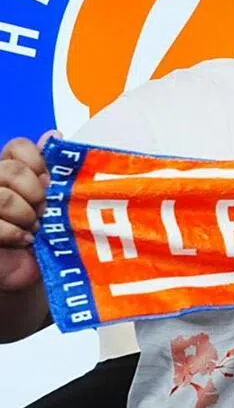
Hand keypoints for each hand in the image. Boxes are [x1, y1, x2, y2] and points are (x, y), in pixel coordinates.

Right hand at [0, 137, 49, 293]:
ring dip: (26, 216)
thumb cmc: (46, 236)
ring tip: (34, 229)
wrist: (30, 272)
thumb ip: (54, 170)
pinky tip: (23, 240)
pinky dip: (14, 233)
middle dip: (36, 194)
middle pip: (11, 171)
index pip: (18, 147)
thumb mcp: (55, 201)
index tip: (51, 183)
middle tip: (44, 212)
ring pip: (3, 196)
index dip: (38, 163)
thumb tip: (54, 135)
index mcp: (10, 170)